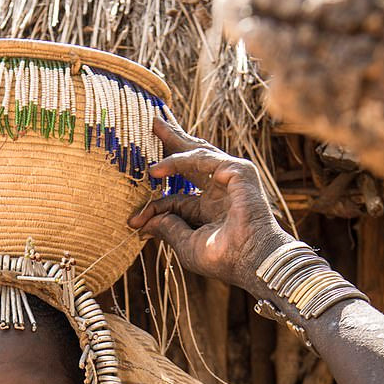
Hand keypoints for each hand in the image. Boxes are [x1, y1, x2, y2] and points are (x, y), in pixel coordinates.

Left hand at [128, 120, 292, 291]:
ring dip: (174, 139)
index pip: (176, 199)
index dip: (154, 207)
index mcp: (209, 210)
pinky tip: (157, 170)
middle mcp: (219, 191)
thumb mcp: (186, 243)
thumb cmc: (222, 258)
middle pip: (191, 161)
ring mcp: (229, 178)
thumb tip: (142, 223)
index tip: (134, 222)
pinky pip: (202, 159)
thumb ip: (166, 228)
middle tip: (154, 123)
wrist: (250, 259)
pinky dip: (178, 162)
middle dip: (172, 142)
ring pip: (197, 152)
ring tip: (154, 125)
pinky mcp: (237, 170)